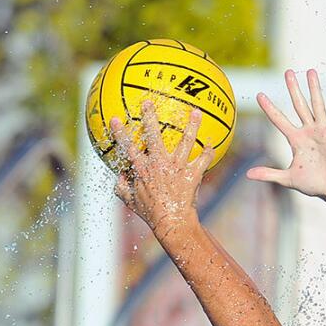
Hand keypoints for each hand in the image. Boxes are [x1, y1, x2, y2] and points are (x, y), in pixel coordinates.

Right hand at [109, 101, 213, 231]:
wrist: (172, 222)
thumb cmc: (151, 213)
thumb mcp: (131, 201)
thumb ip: (122, 187)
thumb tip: (118, 178)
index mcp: (142, 169)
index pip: (128, 147)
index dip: (120, 132)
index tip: (115, 118)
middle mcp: (159, 164)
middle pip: (153, 135)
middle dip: (150, 117)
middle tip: (149, 102)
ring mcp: (177, 168)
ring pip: (185, 141)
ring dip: (192, 125)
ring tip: (196, 111)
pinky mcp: (192, 174)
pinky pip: (203, 160)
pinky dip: (208, 152)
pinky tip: (211, 144)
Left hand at [247, 69, 325, 199]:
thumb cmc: (313, 183)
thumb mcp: (288, 179)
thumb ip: (269, 174)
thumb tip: (247, 174)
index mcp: (295, 139)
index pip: (279, 120)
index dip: (269, 108)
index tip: (259, 94)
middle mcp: (308, 131)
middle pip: (299, 105)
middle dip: (293, 89)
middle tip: (287, 72)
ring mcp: (322, 130)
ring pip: (316, 105)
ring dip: (314, 88)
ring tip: (310, 71)